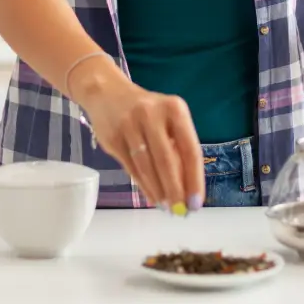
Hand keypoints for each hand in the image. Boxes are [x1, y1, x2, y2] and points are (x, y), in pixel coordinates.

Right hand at [77, 76, 204, 213]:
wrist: (107, 93)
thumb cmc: (146, 111)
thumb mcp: (167, 119)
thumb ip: (177, 147)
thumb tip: (187, 188)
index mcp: (174, 109)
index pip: (190, 149)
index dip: (194, 179)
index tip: (196, 202)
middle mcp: (152, 114)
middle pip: (167, 160)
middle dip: (175, 189)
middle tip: (181, 210)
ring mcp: (130, 125)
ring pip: (147, 166)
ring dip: (158, 190)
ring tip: (166, 206)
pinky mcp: (113, 137)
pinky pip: (131, 167)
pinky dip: (143, 185)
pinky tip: (152, 196)